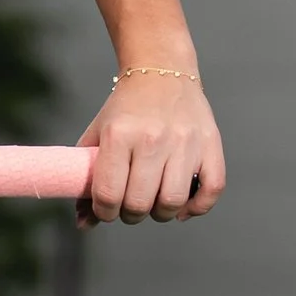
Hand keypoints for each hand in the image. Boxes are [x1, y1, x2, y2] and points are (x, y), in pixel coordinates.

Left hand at [74, 70, 223, 224]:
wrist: (161, 71)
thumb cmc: (125, 110)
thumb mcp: (98, 136)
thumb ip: (87, 179)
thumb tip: (84, 224)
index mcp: (119, 134)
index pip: (109, 194)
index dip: (105, 213)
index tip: (106, 210)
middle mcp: (153, 138)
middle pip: (140, 203)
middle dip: (131, 215)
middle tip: (130, 206)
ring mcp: (185, 141)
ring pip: (173, 202)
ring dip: (161, 213)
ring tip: (154, 203)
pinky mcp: (211, 144)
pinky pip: (212, 190)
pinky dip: (197, 207)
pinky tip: (183, 206)